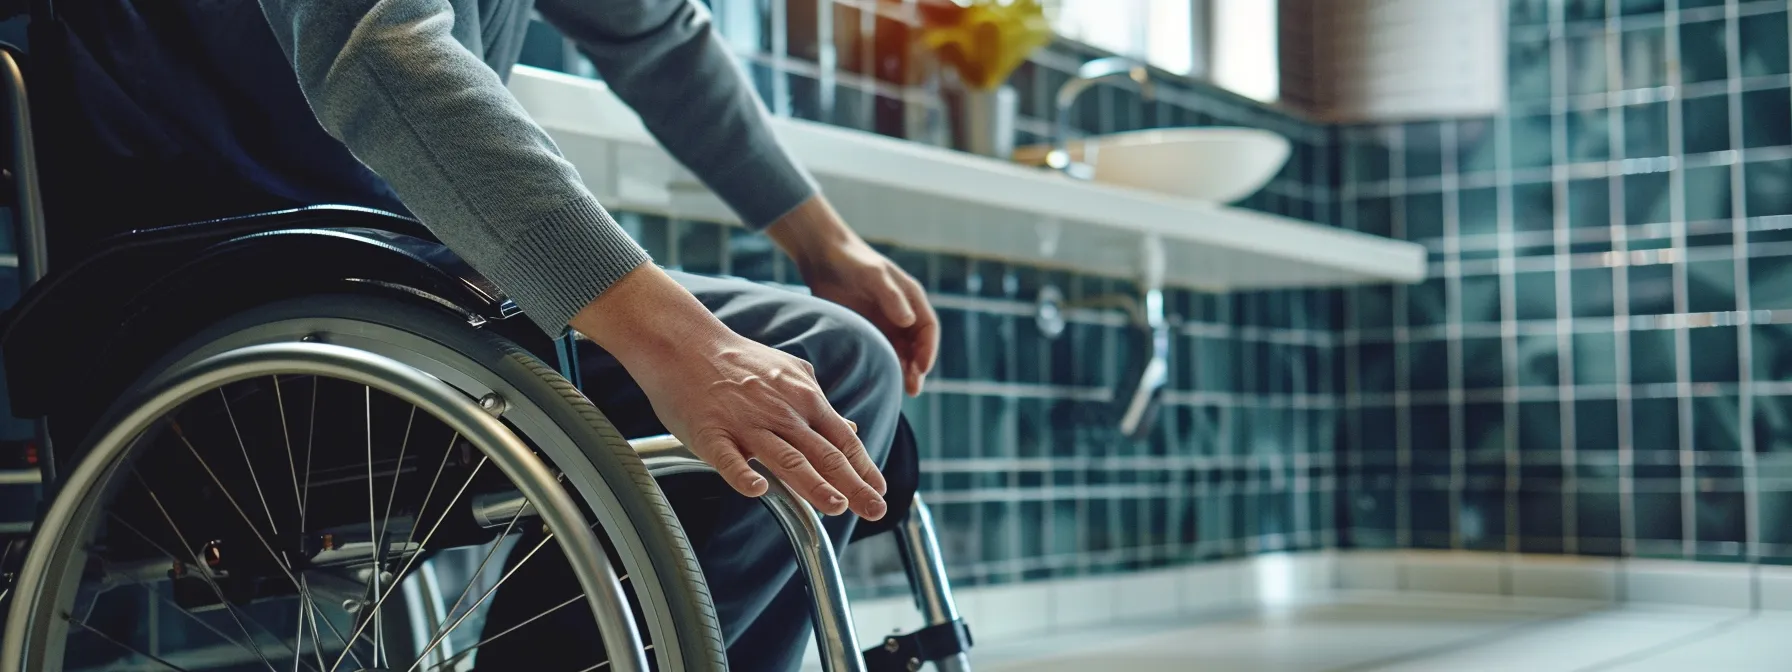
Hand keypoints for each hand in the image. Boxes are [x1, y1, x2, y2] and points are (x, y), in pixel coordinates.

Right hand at [571, 264, 887, 519]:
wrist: (685, 343)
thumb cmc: (737, 362)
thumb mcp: (789, 374)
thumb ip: (819, 404)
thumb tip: (850, 428)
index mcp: (804, 397)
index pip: (842, 439)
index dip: (864, 468)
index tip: (880, 492)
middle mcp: (782, 411)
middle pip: (824, 453)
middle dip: (853, 485)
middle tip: (875, 510)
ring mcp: (746, 423)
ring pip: (786, 458)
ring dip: (813, 484)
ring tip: (836, 507)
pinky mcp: (711, 433)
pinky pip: (729, 458)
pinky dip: (743, 475)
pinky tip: (757, 490)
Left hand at [767, 197, 939, 395]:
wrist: (822, 255)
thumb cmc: (851, 261)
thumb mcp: (872, 275)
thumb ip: (891, 296)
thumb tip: (909, 320)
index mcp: (910, 297)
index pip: (928, 328)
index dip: (928, 349)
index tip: (922, 368)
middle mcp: (901, 311)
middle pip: (917, 345)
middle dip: (918, 367)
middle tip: (913, 389)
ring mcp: (884, 321)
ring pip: (900, 351)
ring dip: (903, 370)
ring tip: (901, 391)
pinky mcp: (866, 328)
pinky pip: (880, 351)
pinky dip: (884, 365)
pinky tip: (880, 380)